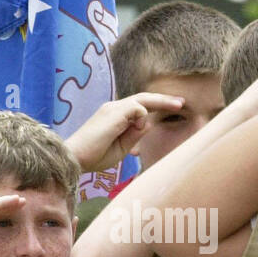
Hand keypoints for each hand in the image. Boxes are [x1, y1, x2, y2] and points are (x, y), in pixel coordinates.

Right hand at [66, 92, 184, 171]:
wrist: (75, 157)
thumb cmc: (95, 156)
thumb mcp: (122, 147)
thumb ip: (135, 135)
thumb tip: (148, 123)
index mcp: (114, 116)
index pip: (139, 106)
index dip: (157, 106)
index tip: (174, 109)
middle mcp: (113, 108)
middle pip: (143, 98)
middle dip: (164, 100)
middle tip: (182, 102)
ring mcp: (113, 108)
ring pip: (142, 100)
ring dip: (160, 104)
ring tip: (178, 106)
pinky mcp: (114, 112)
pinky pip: (137, 108)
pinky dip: (143, 117)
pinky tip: (139, 127)